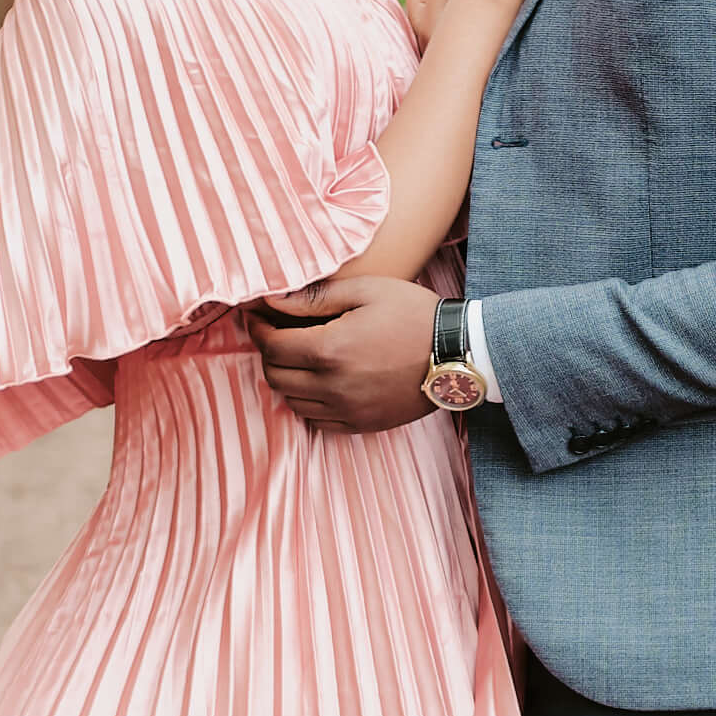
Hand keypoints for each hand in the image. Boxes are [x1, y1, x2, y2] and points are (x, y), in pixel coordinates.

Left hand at [248, 275, 441, 432]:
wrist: (457, 353)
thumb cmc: (413, 314)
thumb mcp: (365, 291)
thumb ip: (314, 298)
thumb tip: (271, 300)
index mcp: (329, 350)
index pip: (271, 346)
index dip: (258, 330)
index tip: (258, 318)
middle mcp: (332, 386)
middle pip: (275, 376)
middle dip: (269, 353)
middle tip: (279, 335)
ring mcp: (347, 410)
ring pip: (292, 401)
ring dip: (287, 378)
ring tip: (300, 358)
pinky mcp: (361, 424)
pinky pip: (316, 421)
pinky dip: (308, 402)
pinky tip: (320, 382)